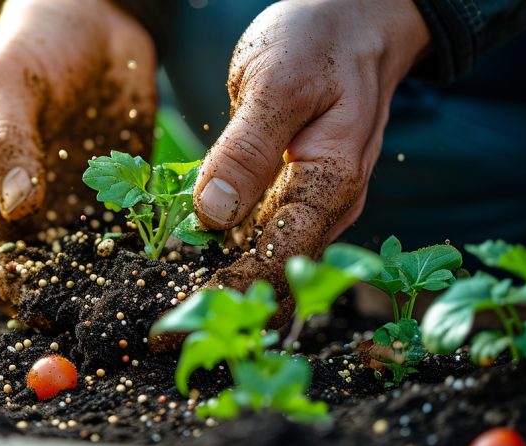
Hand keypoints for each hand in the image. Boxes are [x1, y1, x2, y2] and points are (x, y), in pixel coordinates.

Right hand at [0, 0, 155, 310]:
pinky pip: (130, 233)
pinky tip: (168, 274)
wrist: (94, 15)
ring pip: (87, 260)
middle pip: (38, 269)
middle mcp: (27, 207)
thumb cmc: (33, 42)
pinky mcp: (119, 194)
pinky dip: (145, 257)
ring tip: (137, 312)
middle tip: (95, 326)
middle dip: (63, 299)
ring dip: (107, 288)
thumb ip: (6, 142)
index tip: (35, 310)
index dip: (6, 284)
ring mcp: (74, 203)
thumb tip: (16, 208)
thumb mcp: (7, 83)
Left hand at [194, 0, 429, 320]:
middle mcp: (331, 207)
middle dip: (225, 310)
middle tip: (167, 335)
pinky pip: (270, 241)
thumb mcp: (275, 82)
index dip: (225, 296)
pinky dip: (237, 263)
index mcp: (330, 183)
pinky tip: (203, 276)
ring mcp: (319, 205)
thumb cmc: (320, 41)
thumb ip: (245, 149)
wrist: (358, 20)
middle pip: (278, 279)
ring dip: (230, 294)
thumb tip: (213, 217)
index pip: (275, 261)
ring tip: (178, 320)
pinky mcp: (301, 195)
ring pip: (275, 268)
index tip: (174, 325)